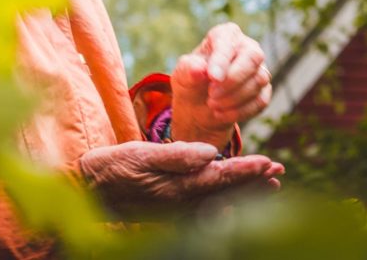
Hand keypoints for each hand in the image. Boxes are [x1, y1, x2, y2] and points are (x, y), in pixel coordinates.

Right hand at [76, 141, 282, 217]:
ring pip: (221, 203)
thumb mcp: (141, 154)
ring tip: (268, 185)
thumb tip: (211, 153)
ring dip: (246, 193)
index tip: (269, 162)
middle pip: (228, 194)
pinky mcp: (171, 213)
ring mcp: (178, 212)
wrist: (88, 192)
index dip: (248, 170)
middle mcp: (182, 204)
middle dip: (254, 182)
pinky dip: (227, 202)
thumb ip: (177, 155)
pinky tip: (234, 200)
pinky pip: (208, 210)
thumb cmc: (113, 167)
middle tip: (278, 172)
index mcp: (178, 188)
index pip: (221, 177)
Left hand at [171, 23, 271, 147]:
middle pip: (253, 58)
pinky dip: (240, 111)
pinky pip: (260, 101)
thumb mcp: (182, 75)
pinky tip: (220, 114)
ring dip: (234, 98)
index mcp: (226, 35)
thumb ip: (188, 69)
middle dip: (233, 79)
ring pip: (258, 80)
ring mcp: (259, 69)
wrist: (199, 105)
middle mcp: (247, 48)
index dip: (222, 60)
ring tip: (212, 105)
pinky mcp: (264, 91)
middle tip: (211, 95)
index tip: (212, 78)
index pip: (229, 41)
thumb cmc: (191, 80)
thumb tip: (199, 70)